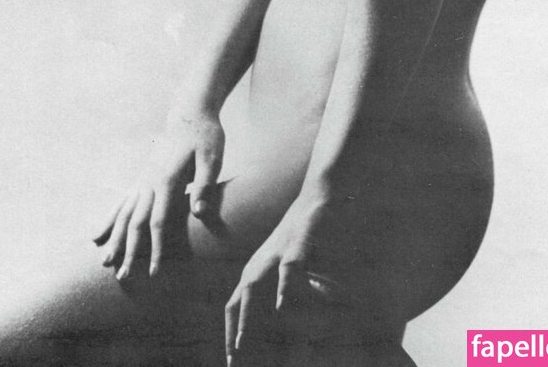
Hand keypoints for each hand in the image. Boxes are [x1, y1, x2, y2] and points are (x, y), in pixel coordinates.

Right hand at [92, 110, 224, 279]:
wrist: (190, 113)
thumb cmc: (205, 136)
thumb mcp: (212, 158)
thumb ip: (204, 185)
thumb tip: (199, 213)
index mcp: (167, 179)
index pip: (158, 221)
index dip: (156, 248)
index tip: (154, 271)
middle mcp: (149, 181)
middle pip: (135, 222)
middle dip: (129, 251)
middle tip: (122, 278)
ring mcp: (142, 178)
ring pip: (123, 213)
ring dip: (114, 238)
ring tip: (104, 261)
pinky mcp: (141, 176)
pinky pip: (121, 201)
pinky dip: (109, 218)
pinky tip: (98, 233)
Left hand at [225, 187, 354, 362]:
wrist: (317, 196)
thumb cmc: (302, 233)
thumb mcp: (290, 264)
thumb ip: (288, 289)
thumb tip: (286, 313)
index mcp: (256, 269)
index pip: (234, 305)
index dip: (230, 332)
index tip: (230, 360)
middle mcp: (260, 263)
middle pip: (237, 300)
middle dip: (234, 333)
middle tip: (233, 362)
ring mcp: (276, 253)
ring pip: (252, 286)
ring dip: (247, 316)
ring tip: (242, 343)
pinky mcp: (295, 243)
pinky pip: (287, 269)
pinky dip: (282, 288)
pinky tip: (282, 305)